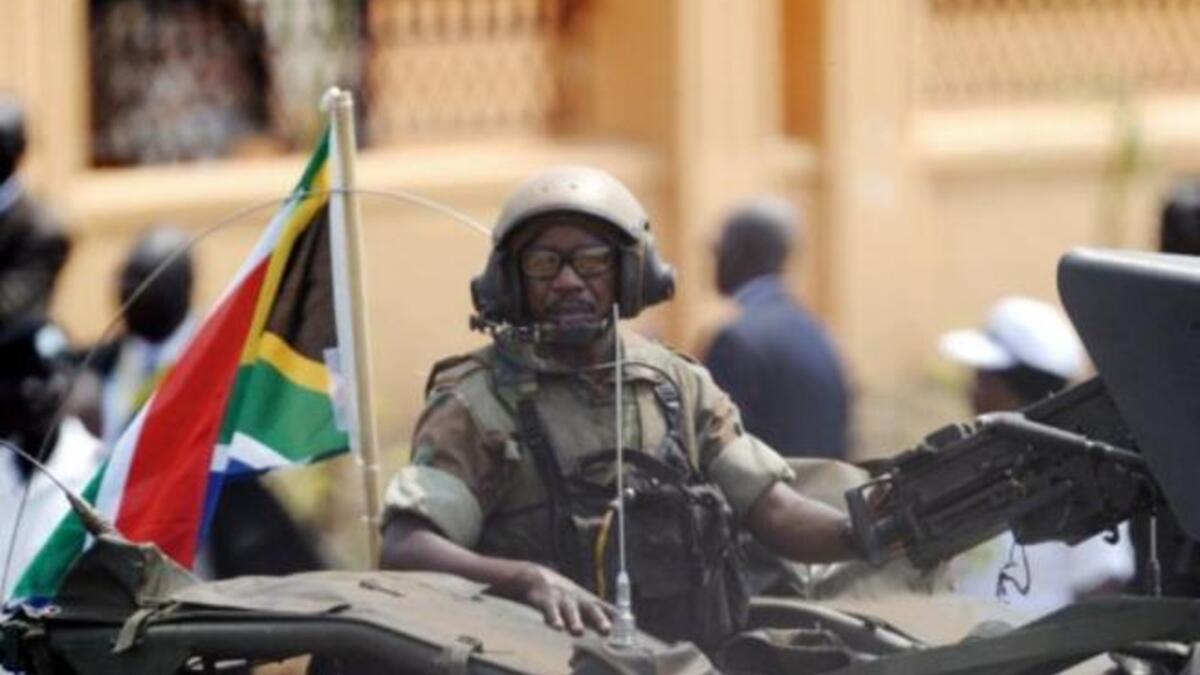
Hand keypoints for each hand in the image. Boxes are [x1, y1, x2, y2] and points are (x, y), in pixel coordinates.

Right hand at [496, 563, 612, 635]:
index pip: (608, 609)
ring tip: (578, 631)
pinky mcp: (546, 600)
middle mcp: (579, 600)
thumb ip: (596, 619)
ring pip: (570, 610)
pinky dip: (553, 618)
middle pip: (591, 609)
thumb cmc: (566, 598)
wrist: (537, 578)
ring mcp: (563, 599)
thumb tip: (613, 637)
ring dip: (574, 620)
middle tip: (607, 630)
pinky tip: (556, 626)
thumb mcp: (583, 605)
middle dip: (599, 619)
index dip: (617, 619)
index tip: (628, 629)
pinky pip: (550, 610)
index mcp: (589, 602)